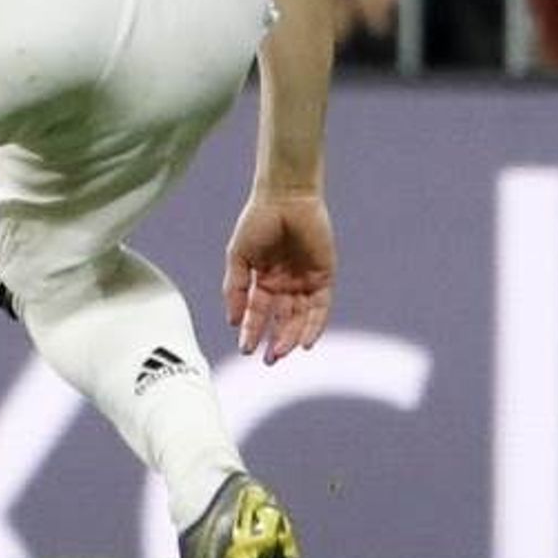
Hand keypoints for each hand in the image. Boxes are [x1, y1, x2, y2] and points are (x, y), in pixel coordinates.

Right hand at [223, 191, 334, 363]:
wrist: (285, 198)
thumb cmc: (257, 221)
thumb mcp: (238, 257)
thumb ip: (235, 288)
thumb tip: (233, 321)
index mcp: (263, 279)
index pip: (258, 312)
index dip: (251, 331)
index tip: (245, 349)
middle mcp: (285, 284)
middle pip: (280, 320)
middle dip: (274, 341)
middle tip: (268, 360)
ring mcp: (305, 281)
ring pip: (299, 318)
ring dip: (291, 337)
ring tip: (280, 353)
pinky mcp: (323, 277)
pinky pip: (319, 308)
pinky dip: (313, 325)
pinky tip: (304, 341)